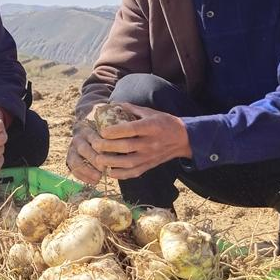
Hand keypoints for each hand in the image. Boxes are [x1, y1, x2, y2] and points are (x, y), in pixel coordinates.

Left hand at [67, 103, 191, 182]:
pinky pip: (135, 173)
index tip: (102, 131)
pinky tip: (110, 172)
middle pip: (127, 147)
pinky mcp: (150, 166)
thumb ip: (131, 109)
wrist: (184, 139)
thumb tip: (112, 104)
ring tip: (98, 160)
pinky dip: (121, 175)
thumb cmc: (164, 122)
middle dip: (108, 147)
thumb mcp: (150, 112)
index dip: (115, 131)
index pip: (131, 129)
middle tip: (95, 145)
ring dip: (111, 162)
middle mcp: (151, 143)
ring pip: (129, 162)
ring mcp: (150, 156)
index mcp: (151, 127)